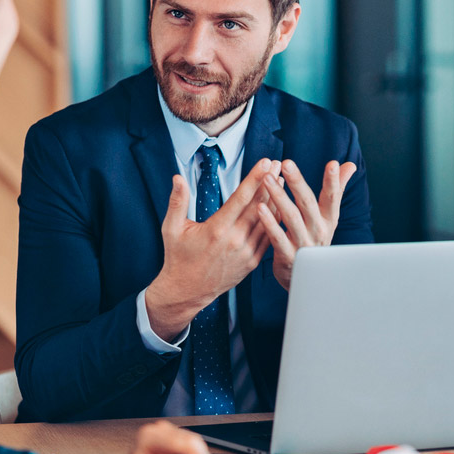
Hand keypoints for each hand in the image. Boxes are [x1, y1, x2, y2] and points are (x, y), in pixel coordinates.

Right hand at [147, 159, 281, 339]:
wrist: (187, 291)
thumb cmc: (178, 258)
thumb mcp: (172, 228)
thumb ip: (177, 202)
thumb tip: (178, 178)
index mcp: (216, 230)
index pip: (240, 198)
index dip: (254, 178)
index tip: (264, 163)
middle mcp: (234, 241)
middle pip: (258, 206)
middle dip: (269, 183)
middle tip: (277, 164)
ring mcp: (246, 253)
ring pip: (266, 221)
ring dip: (275, 199)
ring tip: (282, 180)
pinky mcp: (252, 262)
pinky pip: (267, 237)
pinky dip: (274, 221)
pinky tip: (280, 207)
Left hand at [256, 159, 355, 289]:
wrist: (307, 278)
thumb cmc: (315, 239)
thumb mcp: (328, 217)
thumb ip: (337, 189)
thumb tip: (349, 165)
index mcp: (328, 219)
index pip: (333, 197)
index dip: (334, 181)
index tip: (332, 164)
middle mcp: (318, 230)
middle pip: (308, 204)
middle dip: (298, 182)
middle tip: (287, 163)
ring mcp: (303, 244)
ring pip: (291, 217)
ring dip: (279, 196)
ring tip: (267, 179)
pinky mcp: (288, 256)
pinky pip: (277, 237)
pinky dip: (269, 222)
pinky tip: (259, 207)